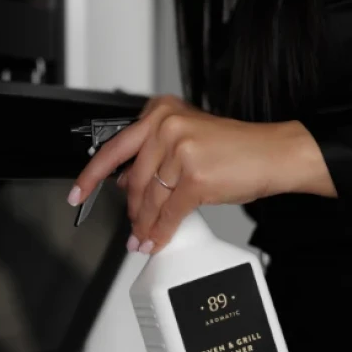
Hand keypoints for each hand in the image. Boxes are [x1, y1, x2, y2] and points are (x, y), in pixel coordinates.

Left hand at [68, 95, 334, 253]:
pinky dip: (161, 231)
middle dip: (131, 210)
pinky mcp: (194, 176)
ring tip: (142, 238)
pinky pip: (168, 213)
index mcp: (161, 112)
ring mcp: (180, 150)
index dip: (91, 175)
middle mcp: (167, 126)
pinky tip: (157, 239)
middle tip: (131, 226)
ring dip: (144, 225)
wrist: (274, 153)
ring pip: (149, 199)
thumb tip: (124, 181)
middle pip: (133, 180)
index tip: (78, 192)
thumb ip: (154, 154)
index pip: (114, 147)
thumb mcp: (188, 138)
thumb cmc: (237, 148)